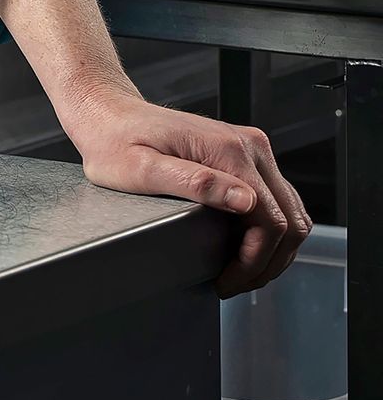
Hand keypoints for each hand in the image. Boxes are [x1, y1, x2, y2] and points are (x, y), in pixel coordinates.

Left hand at [66, 80, 311, 296]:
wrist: (110, 115)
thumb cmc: (116, 143)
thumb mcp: (142, 169)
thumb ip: (195, 183)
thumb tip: (246, 201)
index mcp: (228, 149)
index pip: (270, 220)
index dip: (254, 261)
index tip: (227, 281)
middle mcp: (249, 145)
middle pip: (289, 219)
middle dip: (267, 262)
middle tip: (233, 284)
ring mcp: (250, 148)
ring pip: (290, 212)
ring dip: (273, 249)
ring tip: (239, 272)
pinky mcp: (244, 154)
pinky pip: (276, 199)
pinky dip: (269, 230)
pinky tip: (243, 247)